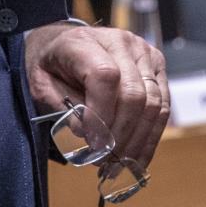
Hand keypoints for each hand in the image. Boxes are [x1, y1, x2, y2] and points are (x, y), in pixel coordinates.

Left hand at [25, 23, 168, 165]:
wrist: (62, 43)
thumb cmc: (51, 67)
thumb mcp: (42, 87)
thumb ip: (64, 109)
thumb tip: (90, 136)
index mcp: (84, 41)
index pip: (105, 75)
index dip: (101, 113)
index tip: (92, 142)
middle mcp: (120, 42)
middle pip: (134, 93)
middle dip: (120, 134)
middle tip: (104, 161)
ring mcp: (144, 53)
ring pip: (154, 103)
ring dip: (137, 141)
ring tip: (119, 165)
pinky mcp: (157, 66)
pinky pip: (163, 106)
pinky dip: (150, 136)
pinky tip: (136, 158)